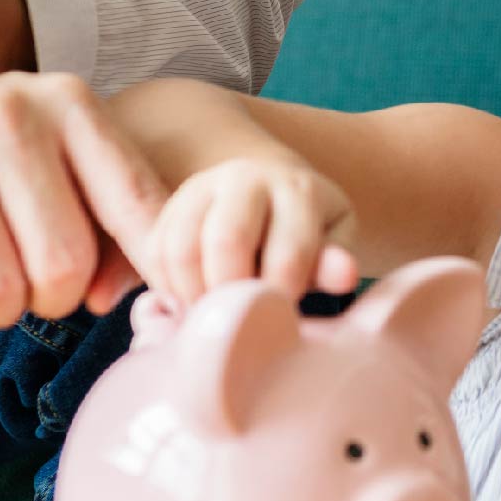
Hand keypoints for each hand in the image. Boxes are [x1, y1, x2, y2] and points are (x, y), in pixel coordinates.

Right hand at [0, 69, 166, 332]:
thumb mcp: (57, 154)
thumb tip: (131, 296)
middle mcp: (10, 115)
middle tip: (33, 286)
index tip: (173, 302)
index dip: (158, 267)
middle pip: (65, 265)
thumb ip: (113, 218)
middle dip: (55, 300)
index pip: (139, 206)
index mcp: (70, 105)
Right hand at [147, 156, 358, 306]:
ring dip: (195, 295)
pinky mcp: (169, 206)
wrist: (269, 193)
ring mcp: (200, 187)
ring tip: (215, 317)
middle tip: (240, 323)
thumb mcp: (332, 241)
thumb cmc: (308, 231)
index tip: (281, 319)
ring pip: (181, 248)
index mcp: (297, 189)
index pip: (288, 253)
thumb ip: (334, 262)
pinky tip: (192, 304)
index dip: (283, 296)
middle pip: (227, 241)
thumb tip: (344, 276)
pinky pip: (155, 252)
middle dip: (233, 294)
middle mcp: (245, 178)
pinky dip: (168, 288)